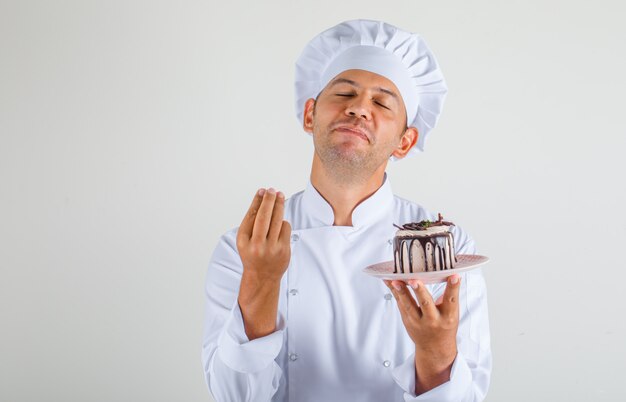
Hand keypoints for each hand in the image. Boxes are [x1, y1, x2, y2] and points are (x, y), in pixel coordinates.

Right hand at [236, 188, 291, 281]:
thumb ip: (251, 221)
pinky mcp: (283, 250)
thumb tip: (261, 198)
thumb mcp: (245, 240)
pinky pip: (285, 228)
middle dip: (269, 200)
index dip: (257, 201)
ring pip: (277, 220)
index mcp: (244, 241)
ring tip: (280, 196)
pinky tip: (280, 223)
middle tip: (272, 190)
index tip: (262, 191)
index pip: (251, 215)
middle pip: (264, 216)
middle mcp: (256, 245)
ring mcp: (271, 248)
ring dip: (279, 206)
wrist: (262, 277)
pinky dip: (283, 222)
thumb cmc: (252, 254)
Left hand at [384, 275, 460, 393]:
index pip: (451, 300)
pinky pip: (400, 303)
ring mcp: (418, 321)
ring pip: (408, 305)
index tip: (454, 277)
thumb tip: (448, 274)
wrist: (434, 348)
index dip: (453, 288)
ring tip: (395, 281)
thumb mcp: (451, 314)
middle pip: (426, 303)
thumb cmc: (444, 326)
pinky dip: (394, 292)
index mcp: (448, 317)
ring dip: (401, 292)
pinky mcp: (407, 320)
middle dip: (420, 291)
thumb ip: (449, 297)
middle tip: (414, 280)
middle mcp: (433, 320)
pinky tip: (389, 281)